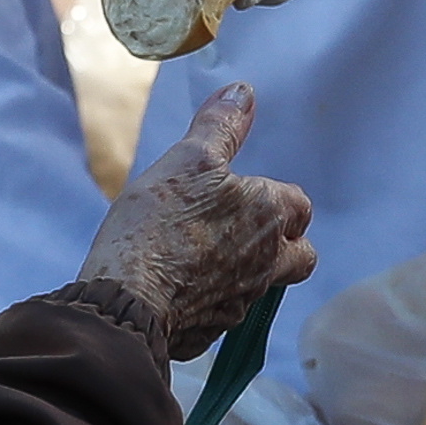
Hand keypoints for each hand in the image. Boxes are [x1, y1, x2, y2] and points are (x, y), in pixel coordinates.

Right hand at [79, 84, 317, 356]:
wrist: (127, 298)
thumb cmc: (159, 223)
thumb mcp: (188, 159)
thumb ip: (221, 126)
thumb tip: (244, 93)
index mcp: (269, 216)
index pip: (298, 205)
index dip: (278, 198)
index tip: (248, 192)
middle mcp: (267, 263)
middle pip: (298, 256)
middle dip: (283, 243)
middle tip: (244, 231)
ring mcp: (241, 303)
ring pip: (261, 286)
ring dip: (245, 271)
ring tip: (206, 257)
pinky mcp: (212, 331)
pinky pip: (223, 313)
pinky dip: (210, 300)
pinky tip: (179, 288)